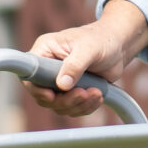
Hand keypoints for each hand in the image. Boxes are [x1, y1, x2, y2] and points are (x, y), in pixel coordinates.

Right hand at [25, 0, 147, 117]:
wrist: (118, 47)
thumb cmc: (102, 39)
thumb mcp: (89, 48)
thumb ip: (75, 65)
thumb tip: (62, 85)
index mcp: (45, 51)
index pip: (29, 75)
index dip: (37, 89)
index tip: (52, 95)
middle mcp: (48, 68)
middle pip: (44, 96)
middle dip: (65, 100)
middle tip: (83, 93)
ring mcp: (59, 82)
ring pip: (59, 106)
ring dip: (78, 104)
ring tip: (96, 93)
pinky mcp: (71, 92)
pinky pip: (72, 108)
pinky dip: (85, 107)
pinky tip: (98, 96)